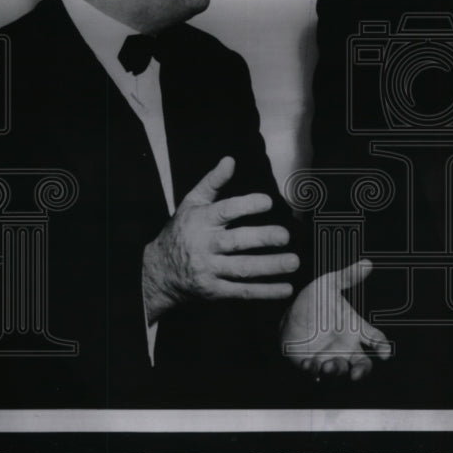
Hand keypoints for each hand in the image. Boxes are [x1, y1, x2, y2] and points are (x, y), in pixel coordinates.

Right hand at [142, 156, 298, 322]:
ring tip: (293, 262)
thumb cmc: (181, 232)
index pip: (224, 212)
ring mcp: (210, 270)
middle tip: (285, 236)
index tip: (268, 202)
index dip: (246, 206)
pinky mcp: (215, 291)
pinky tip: (285, 288)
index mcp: (201, 221)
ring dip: (270, 267)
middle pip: (236, 242)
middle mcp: (205, 246)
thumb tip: (230, 160)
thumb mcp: (191, 203)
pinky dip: (265, 291)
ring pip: (242, 269)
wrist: (159, 271)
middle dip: (262, 238)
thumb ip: (212, 182)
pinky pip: (242, 291)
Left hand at [280, 259, 390, 381]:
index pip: (375, 339)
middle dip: (361, 370)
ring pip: (340, 370)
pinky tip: (309, 364)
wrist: (288, 315)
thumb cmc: (314, 301)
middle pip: (362, 364)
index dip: (382, 347)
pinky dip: (313, 371)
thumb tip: (367, 263)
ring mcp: (330, 356)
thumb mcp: (329, 285)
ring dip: (336, 370)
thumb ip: (347, 276)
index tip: (384, 353)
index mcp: (354, 328)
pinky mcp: (312, 364)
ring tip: (328, 365)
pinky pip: (315, 372)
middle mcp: (346, 346)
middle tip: (355, 372)